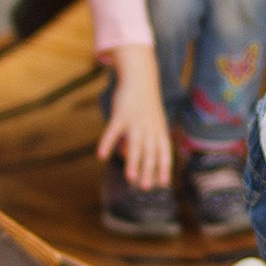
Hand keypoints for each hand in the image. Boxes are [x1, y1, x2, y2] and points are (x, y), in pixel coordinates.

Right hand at [96, 52, 171, 187]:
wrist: (141, 77)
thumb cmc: (146, 104)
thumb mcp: (151, 121)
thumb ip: (144, 140)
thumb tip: (128, 158)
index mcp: (159, 130)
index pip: (164, 152)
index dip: (164, 168)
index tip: (163, 184)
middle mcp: (150, 127)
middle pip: (150, 152)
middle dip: (149, 170)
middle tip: (146, 188)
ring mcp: (136, 121)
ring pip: (135, 144)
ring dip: (133, 162)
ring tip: (130, 178)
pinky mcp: (121, 115)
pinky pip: (113, 131)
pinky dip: (107, 143)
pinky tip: (101, 156)